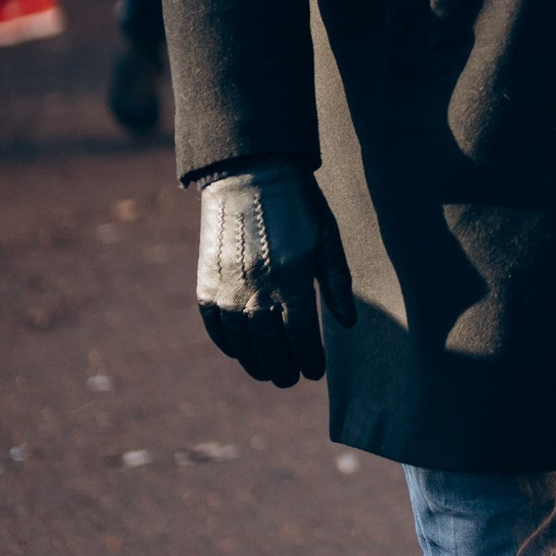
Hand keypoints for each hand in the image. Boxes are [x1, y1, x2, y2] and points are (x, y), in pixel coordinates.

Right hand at [195, 159, 356, 385]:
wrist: (251, 175)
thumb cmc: (298, 206)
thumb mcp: (327, 239)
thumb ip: (337, 283)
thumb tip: (347, 323)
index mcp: (292, 279)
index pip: (301, 335)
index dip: (309, 358)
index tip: (316, 372)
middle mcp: (257, 289)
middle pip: (269, 344)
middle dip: (283, 368)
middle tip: (291, 380)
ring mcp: (228, 288)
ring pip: (240, 341)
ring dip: (255, 362)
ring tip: (269, 373)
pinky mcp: (208, 282)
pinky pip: (215, 324)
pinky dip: (226, 342)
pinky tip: (238, 351)